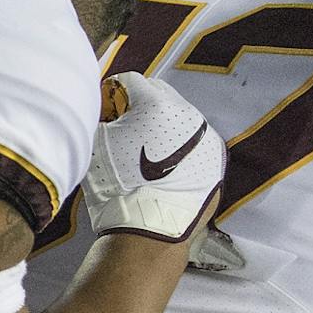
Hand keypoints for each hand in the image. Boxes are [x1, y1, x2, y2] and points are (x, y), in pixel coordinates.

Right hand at [85, 72, 226, 243]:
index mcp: (155, 103)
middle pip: (160, 95)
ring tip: (146, 151)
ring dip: (162, 126)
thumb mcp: (95, 145)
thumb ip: (99, 118)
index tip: (103, 109)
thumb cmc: (116, 185)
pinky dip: (179, 149)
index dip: (112, 93)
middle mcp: (188, 113)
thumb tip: (102, 110)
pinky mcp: (217, 160)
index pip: (131, 81)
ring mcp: (207, 137)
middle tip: (123, 127)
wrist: (149, 231)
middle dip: (141, 105)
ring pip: (180, 119)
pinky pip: (195, 144)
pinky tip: (165, 168)